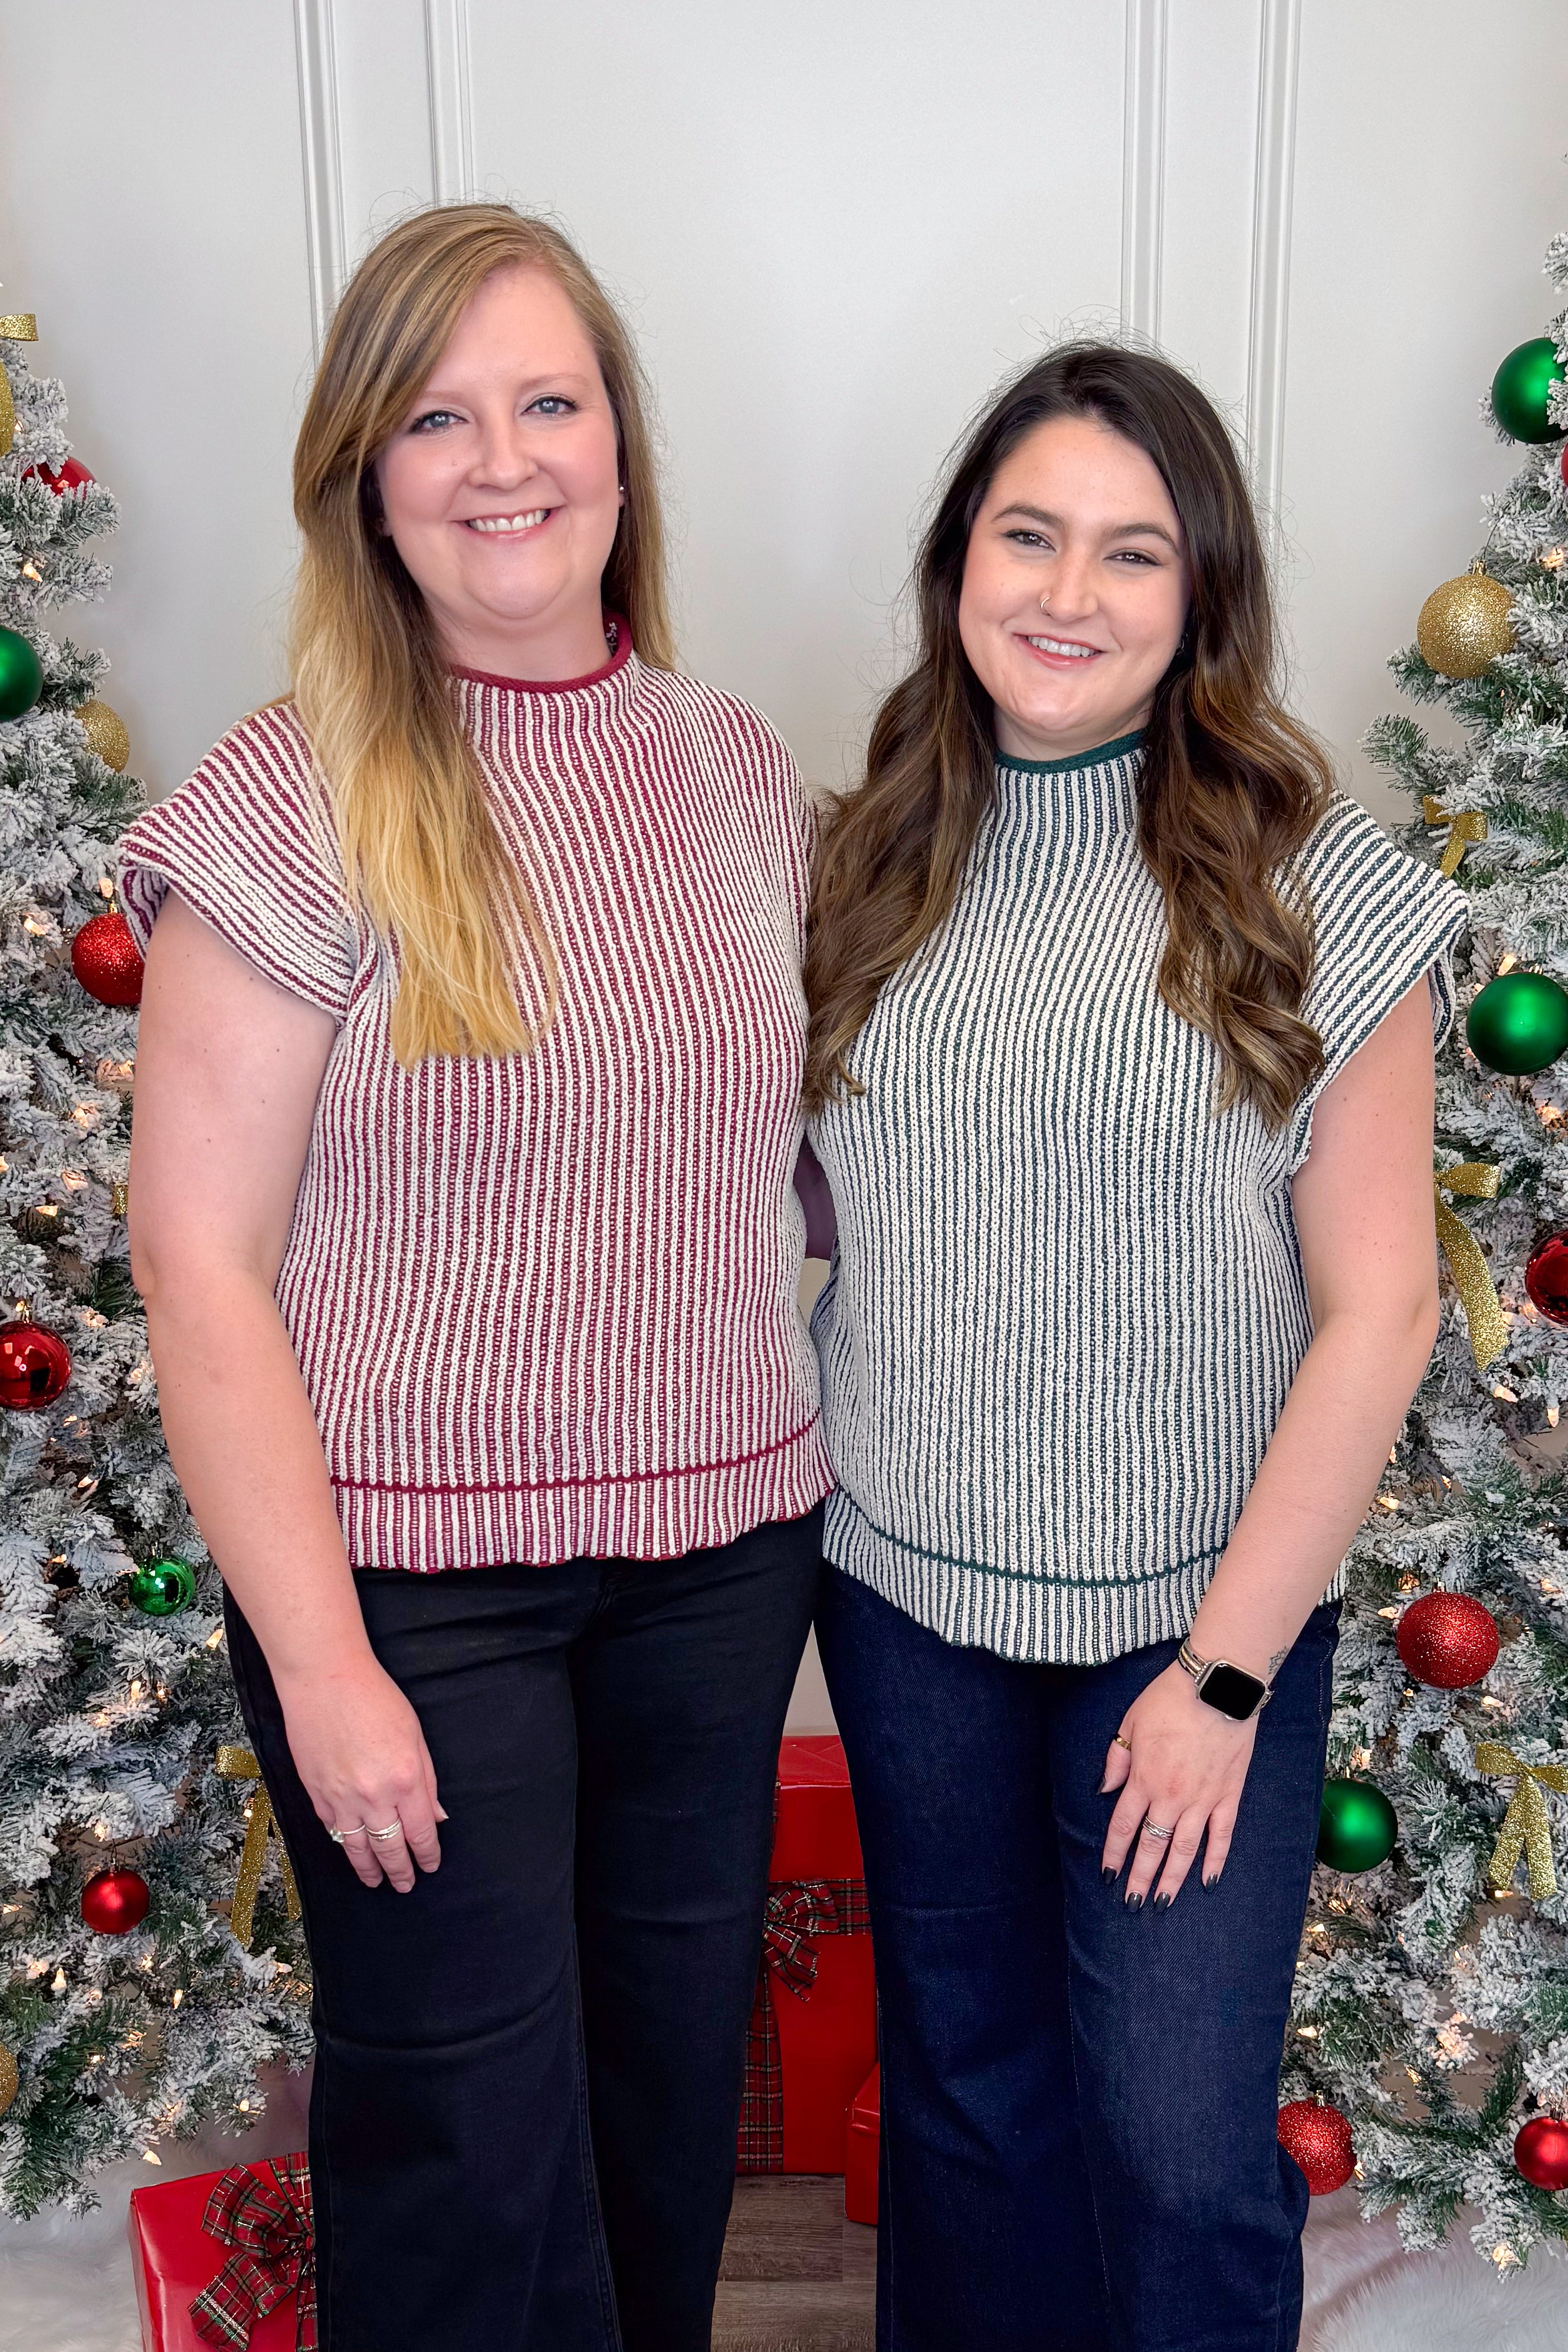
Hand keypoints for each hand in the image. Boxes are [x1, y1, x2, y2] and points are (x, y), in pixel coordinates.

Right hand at [275, 1653, 446, 1892]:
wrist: (324, 1679)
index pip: (421, 1832)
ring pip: (357, 1848)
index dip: (427, 1855)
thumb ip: (427, 1779)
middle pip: (390, 1847)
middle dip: (400, 1871)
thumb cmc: (375, 1698)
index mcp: (406, 1779)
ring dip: (369, 1869)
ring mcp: (341, 1798)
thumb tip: (436, 1816)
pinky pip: (332, 1829)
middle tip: (405, 1885)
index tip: (430, 1866)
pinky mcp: (315, 1793)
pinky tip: (350, 1849)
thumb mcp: (415, 1734)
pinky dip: (342, 1843)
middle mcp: (374, 1796)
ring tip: (376, 1881)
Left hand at [1099, 1660, 1257, 1907]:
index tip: (1107, 1875)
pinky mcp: (1228, 1795)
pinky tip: (1208, 1881)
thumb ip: (1117, 1759)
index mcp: (1143, 1779)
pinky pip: (1221, 1836)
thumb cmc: (1169, 1699)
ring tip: (1163, 1902)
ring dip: (1172, 1879)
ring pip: (1184, 1850)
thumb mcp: (1130, 1722)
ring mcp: (1202, 1799)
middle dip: (1140, 1878)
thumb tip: (1104, 1790)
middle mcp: (1170, 1797)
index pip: (1123, 1826)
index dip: (1114, 1853)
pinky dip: (1215, 1860)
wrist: (1217, 1686)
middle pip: (1151, 1846)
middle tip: (1132, 1903)